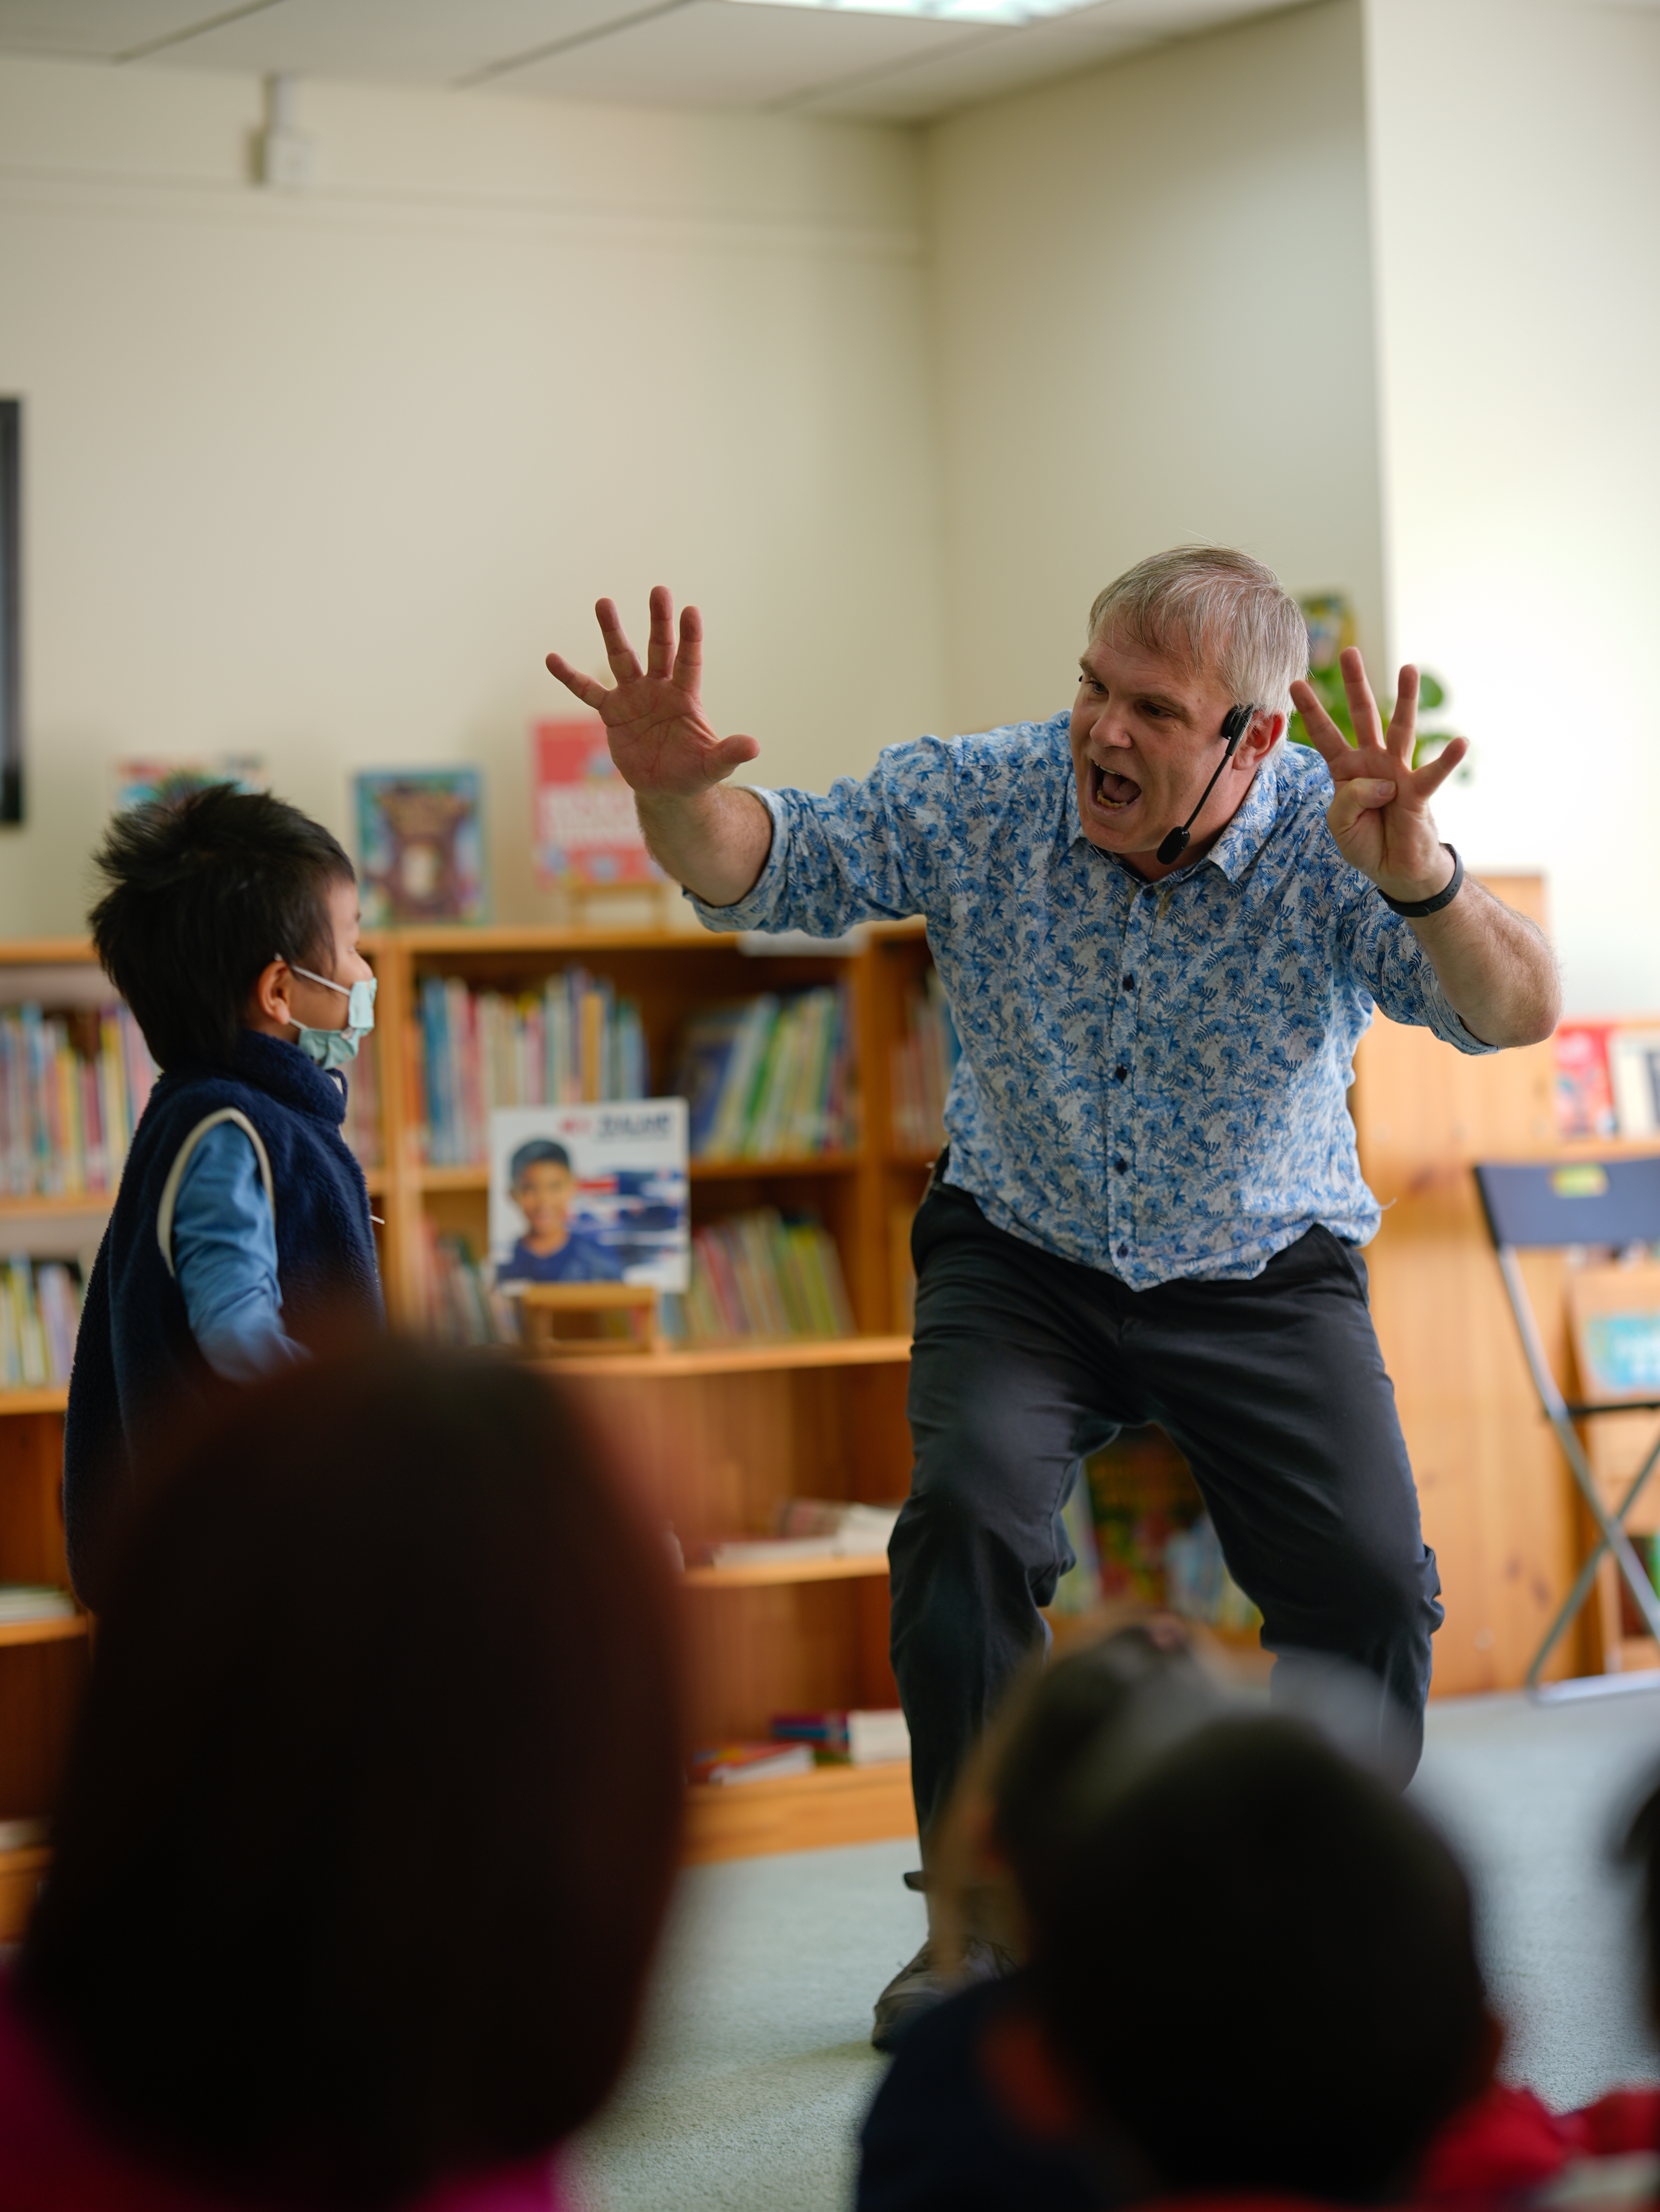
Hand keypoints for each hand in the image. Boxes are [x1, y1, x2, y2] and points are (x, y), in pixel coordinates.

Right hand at [545, 587, 758, 798]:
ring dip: (613, 631)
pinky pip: (587, 691)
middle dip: (659, 621)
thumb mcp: (712, 765)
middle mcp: (659, 688)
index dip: (689, 638)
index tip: (690, 611)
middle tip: (659, 589)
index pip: (689, 661)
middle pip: (659, 649)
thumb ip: (728, 754)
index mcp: (685, 696)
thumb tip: (755, 746)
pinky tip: (551, 658)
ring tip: (604, 601)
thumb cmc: (692, 771)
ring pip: (622, 659)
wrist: (666, 787)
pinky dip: (570, 676)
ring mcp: (633, 696)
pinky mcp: (612, 712)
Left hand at [1291, 649, 1468, 901]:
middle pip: (1362, 716)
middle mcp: (1372, 762)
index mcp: (1346, 770)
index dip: (1312, 711)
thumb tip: (1381, 782)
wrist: (1394, 869)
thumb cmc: (1366, 842)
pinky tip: (1459, 742)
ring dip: (1405, 699)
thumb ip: (1348, 800)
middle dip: (1355, 685)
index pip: (1326, 735)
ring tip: (1408, 668)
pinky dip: (1446, 759)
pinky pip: (1432, 773)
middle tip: (1350, 652)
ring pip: (1400, 729)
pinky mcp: (1418, 792)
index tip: (1296, 683)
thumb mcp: (1340, 825)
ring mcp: (1397, 773)